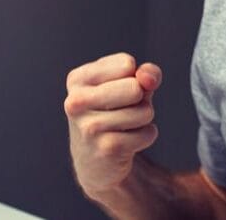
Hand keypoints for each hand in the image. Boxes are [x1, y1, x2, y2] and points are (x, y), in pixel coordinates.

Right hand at [64, 53, 161, 195]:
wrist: (95, 159)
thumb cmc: (115, 111)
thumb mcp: (129, 84)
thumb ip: (145, 73)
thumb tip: (149, 79)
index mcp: (77, 79)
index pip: (127, 64)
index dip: (134, 78)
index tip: (118, 91)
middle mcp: (76, 102)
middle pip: (135, 87)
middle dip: (141, 99)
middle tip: (124, 110)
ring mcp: (89, 127)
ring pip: (144, 111)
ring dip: (144, 119)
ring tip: (124, 126)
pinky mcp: (107, 149)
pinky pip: (148, 133)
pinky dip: (146, 136)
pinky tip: (127, 142)